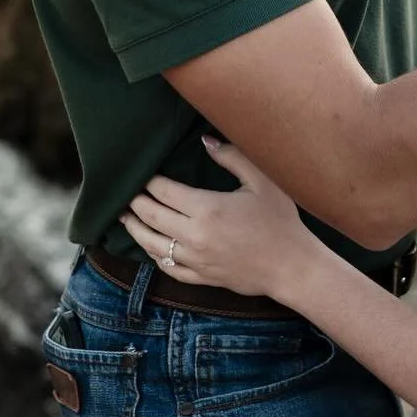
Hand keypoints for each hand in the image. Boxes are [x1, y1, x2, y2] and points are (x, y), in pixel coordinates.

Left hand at [119, 138, 316, 300]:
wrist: (292, 266)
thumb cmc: (280, 220)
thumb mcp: (262, 181)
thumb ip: (232, 157)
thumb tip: (205, 140)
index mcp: (207, 208)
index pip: (164, 191)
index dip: (149, 181)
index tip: (142, 173)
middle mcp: (194, 235)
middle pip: (151, 217)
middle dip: (135, 203)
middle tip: (125, 192)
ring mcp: (195, 260)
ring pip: (152, 245)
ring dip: (135, 229)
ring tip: (125, 218)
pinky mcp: (201, 276)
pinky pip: (167, 267)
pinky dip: (153, 255)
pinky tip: (149, 246)